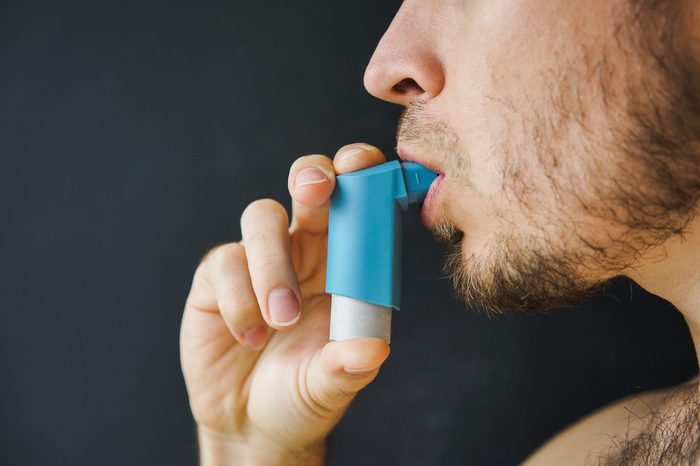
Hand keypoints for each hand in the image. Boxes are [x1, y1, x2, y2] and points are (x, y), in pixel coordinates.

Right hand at [180, 143, 390, 465]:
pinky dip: (240, 299)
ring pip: (260, 216)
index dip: (361, 174)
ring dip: (273, 263)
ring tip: (281, 319)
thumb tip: (374, 349)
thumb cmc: (304, 391)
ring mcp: (258, 258)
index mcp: (345, 260)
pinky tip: (251, 337)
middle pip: (308, 184)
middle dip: (312, 176)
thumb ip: (350, 365)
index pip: (357, 202)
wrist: (252, 422)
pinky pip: (225, 263)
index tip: (363, 165)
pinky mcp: (217, 278)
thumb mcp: (333, 383)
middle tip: (316, 189)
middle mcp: (304, 249)